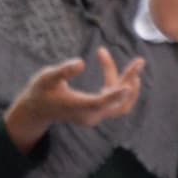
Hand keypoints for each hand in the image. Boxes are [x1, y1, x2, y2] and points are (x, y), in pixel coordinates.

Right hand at [1, 46, 145, 148]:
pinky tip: (111, 65)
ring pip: (121, 103)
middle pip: (119, 103)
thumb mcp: (47, 78)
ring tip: (136, 64)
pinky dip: (118, 84)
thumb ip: (63, 71)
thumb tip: (81, 63)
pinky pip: (115, 100)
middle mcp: (90, 115)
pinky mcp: (98, 112)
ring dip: (129, 84)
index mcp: (78, 107)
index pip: (100, 102)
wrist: (38, 110)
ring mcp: (95, 116)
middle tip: (139, 61)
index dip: (115, 94)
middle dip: (129, 81)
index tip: (130, 84)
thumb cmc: (41, 91)